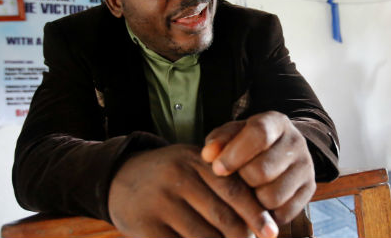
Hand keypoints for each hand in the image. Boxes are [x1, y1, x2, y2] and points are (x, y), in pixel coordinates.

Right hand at [108, 144, 277, 237]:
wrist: (119, 178)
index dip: (255, 214)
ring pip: (204, 237)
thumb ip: (222, 183)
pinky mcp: (145, 227)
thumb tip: (256, 222)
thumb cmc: (169, 176)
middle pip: (222, 217)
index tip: (272, 232)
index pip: (234, 190)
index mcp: (195, 161)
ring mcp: (159, 203)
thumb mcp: (193, 165)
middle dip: (242, 237)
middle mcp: (177, 178)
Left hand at [201, 111, 315, 224]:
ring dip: (254, 200)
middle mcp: (296, 142)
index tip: (216, 168)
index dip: (234, 154)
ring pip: (272, 196)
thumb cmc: (247, 143)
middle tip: (237, 179)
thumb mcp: (232, 134)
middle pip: (262, 171)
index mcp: (276, 122)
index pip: (259, 134)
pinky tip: (260, 201)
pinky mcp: (310, 190)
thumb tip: (208, 155)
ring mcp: (306, 167)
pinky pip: (284, 212)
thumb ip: (218, 141)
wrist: (280, 150)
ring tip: (249, 190)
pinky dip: (268, 213)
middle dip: (242, 180)